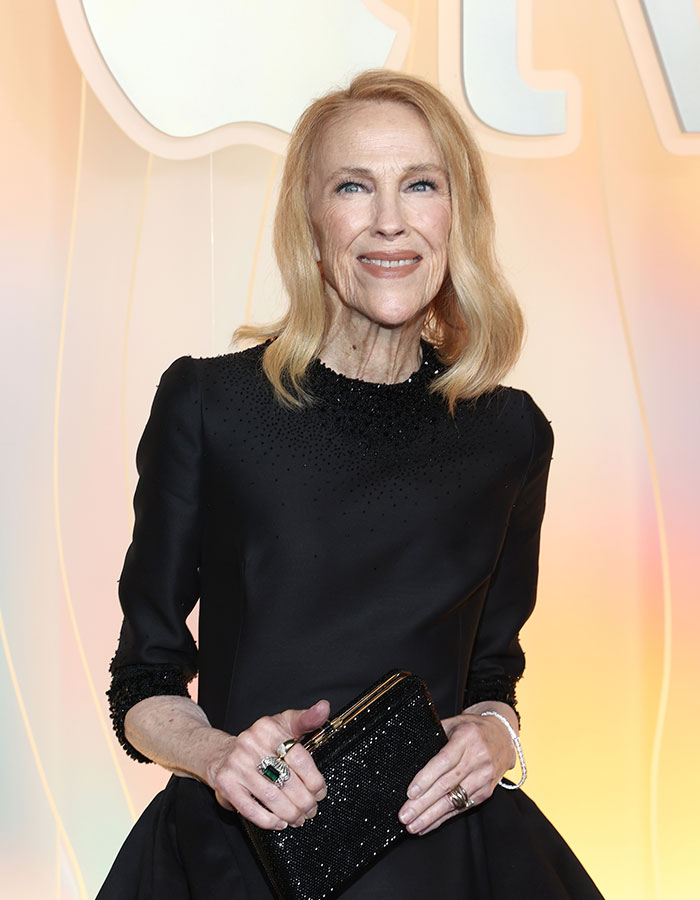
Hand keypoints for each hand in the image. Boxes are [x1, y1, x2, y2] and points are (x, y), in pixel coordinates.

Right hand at [207, 700, 329, 829]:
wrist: (223, 754)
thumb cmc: (261, 742)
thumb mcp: (284, 724)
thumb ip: (307, 719)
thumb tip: (324, 707)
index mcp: (268, 728)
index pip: (299, 757)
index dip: (314, 779)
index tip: (320, 791)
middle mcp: (250, 743)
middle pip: (287, 779)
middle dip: (304, 801)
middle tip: (311, 809)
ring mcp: (237, 764)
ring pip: (271, 796)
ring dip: (289, 813)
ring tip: (298, 818)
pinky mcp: (226, 783)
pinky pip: (250, 808)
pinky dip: (268, 820)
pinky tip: (279, 823)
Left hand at [397, 708, 514, 835]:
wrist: (503, 737)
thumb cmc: (472, 729)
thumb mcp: (454, 724)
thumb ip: (435, 737)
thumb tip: (410, 755)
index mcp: (466, 738)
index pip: (444, 761)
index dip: (426, 778)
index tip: (410, 793)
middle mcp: (478, 758)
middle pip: (446, 785)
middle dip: (423, 803)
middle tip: (405, 816)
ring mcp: (484, 777)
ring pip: (454, 800)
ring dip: (431, 816)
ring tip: (413, 826)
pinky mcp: (486, 792)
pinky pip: (461, 808)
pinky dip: (443, 818)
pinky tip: (428, 825)